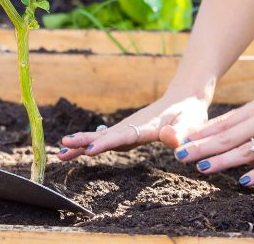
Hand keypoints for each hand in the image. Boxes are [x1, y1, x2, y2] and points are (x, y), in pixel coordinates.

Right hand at [57, 92, 209, 159]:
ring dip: (81, 144)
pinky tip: (80, 149)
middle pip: (104, 135)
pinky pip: (106, 139)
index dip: (105, 143)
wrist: (184, 99)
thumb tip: (170, 140)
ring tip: (62, 153)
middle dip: (83, 142)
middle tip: (63, 148)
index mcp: (145, 127)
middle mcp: (131, 126)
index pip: (122, 136)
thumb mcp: (191, 123)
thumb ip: (181, 133)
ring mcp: (127, 128)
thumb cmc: (189, 113)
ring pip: (101, 137)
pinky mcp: (127, 132)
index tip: (89, 149)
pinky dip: (91, 144)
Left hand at [171, 92, 253, 186]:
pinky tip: (244, 182)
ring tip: (202, 168)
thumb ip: (244, 118)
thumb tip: (216, 129)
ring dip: (223, 160)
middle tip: (179, 155)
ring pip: (246, 149)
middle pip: (227, 137)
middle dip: (201, 147)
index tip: (179, 141)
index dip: (199, 133)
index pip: (221, 124)